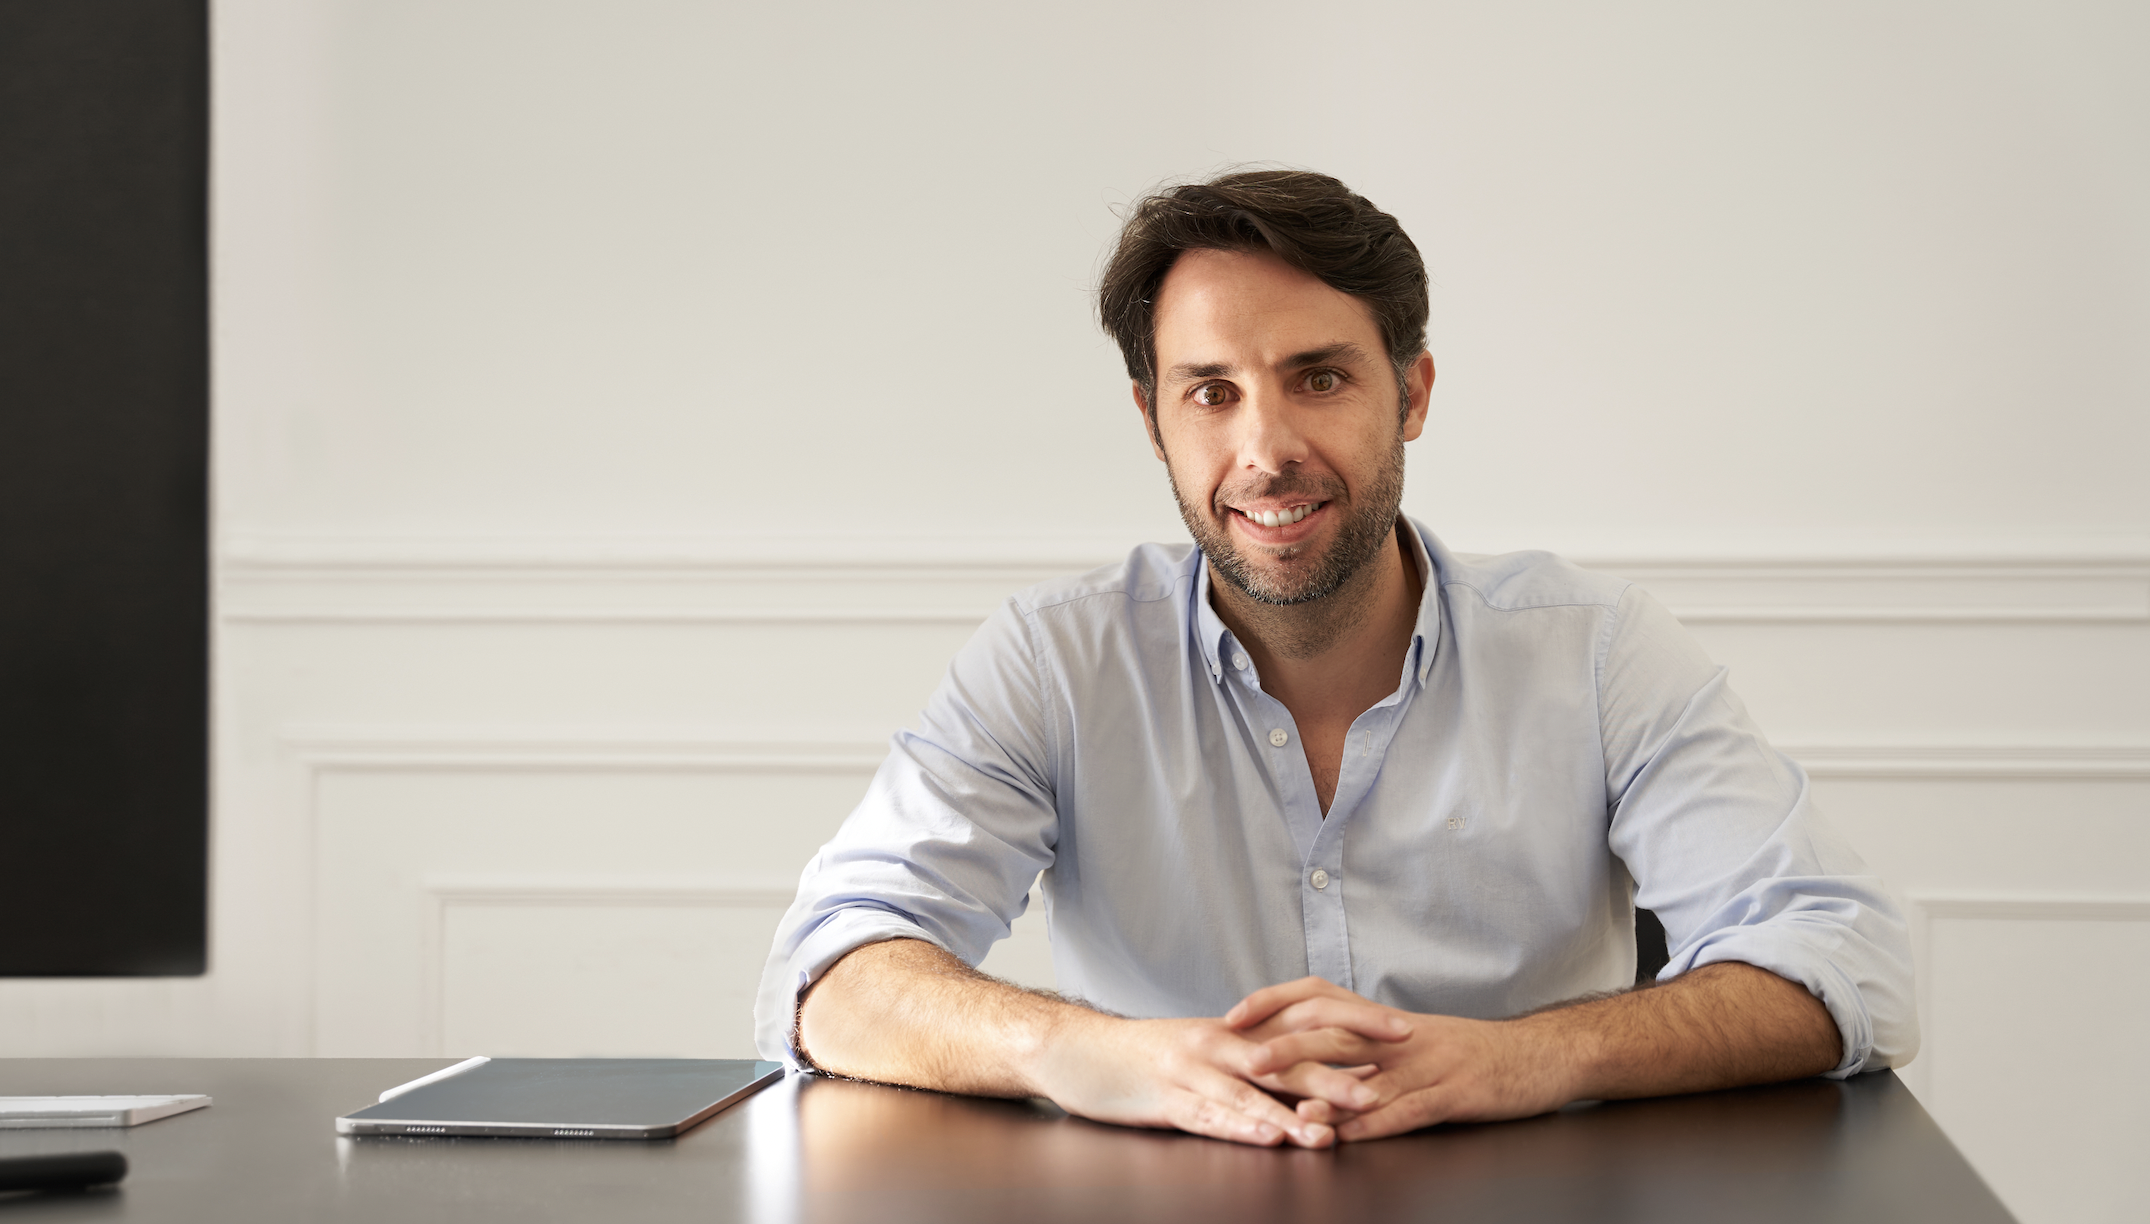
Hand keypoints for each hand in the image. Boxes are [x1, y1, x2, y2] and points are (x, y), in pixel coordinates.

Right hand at [1023, 1010, 1376, 1148]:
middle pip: (1289, 1055)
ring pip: (1252, 1091)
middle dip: (1339, 1070)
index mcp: (1236, 1028)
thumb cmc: (1146, 1055)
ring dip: (1294, 1110)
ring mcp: (1192, 1070)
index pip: (1307, 1021)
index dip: (1354, 1025)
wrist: (1077, 1050)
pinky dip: (1240, 1126)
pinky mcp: (1165, 1098)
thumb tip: (1311, 1065)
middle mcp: (1220, 1043)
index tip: (1402, 1032)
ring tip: (1332, 1129)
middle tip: (1385, 1083)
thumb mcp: (1207, 1047)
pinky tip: (1267, 1135)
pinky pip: (1209, 1115)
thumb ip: (1255, 1056)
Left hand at [1226, 977, 1577, 1141]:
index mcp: (1383, 1020)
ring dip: (1325, 1092)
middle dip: (1285, 1046)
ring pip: (1367, 1075)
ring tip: (1289, 1109)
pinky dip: (1375, 1124)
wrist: (1537, 1056)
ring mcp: (1426, 1064)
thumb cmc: (1469, 1054)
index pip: (1318, 996)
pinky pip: (1407, 1109)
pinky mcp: (1453, 1093)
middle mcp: (1398, 1036)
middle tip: (1244, 1060)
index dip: (1274, 1001)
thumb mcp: (1409, 1041)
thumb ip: (1359, 1046)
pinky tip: (1349, 1136)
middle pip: (1333, 1032)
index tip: (1234, 1015)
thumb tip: (1303, 1054)